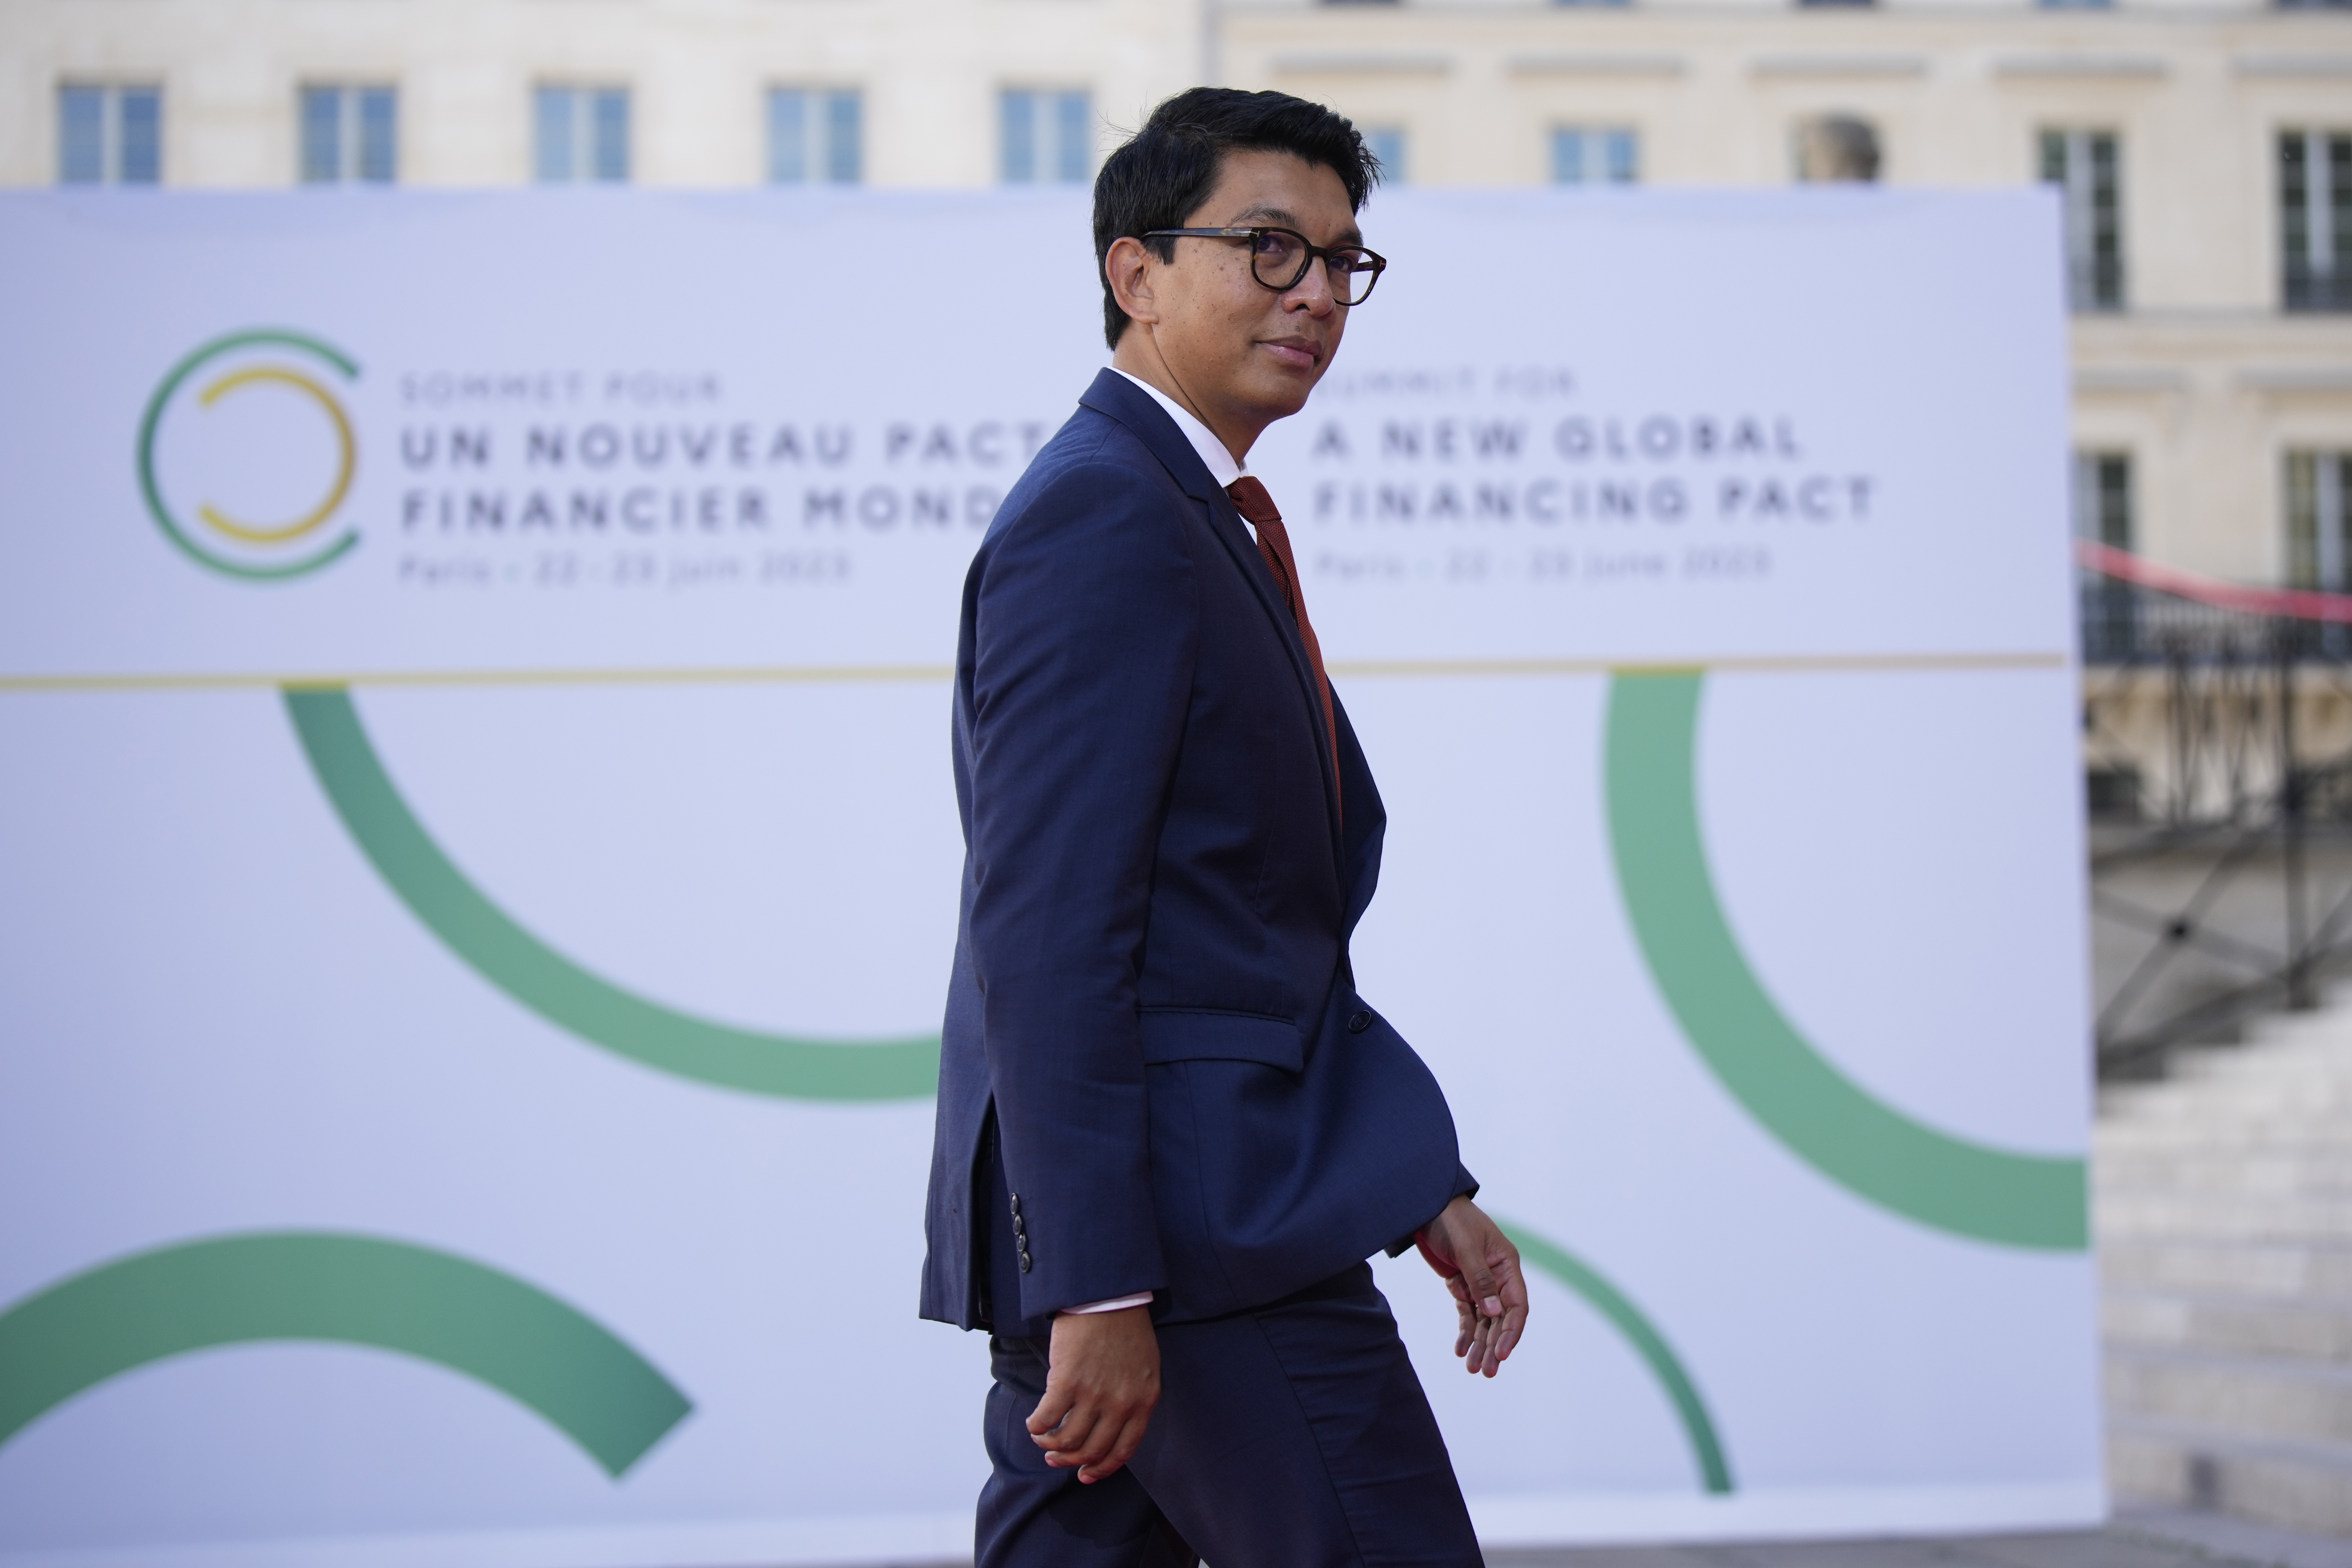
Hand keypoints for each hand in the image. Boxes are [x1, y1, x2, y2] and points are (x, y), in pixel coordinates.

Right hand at [1029, 1305, 1159, 1482]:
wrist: (1109, 1296)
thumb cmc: (1126, 1329)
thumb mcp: (1145, 1368)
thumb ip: (1133, 1399)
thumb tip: (1109, 1429)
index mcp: (1144, 1402)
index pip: (1123, 1451)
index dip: (1102, 1469)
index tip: (1085, 1476)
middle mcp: (1121, 1404)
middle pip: (1092, 1451)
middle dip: (1070, 1461)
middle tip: (1056, 1458)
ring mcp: (1094, 1395)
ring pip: (1067, 1440)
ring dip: (1050, 1445)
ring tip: (1042, 1439)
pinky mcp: (1067, 1382)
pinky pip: (1046, 1419)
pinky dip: (1036, 1427)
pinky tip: (1034, 1423)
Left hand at [1414, 1195, 1528, 1376]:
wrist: (1426, 1205)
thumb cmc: (1452, 1220)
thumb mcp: (1466, 1248)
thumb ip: (1480, 1280)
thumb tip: (1496, 1314)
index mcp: (1507, 1266)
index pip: (1517, 1306)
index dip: (1511, 1332)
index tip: (1501, 1353)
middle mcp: (1498, 1277)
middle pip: (1501, 1319)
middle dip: (1494, 1346)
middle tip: (1486, 1372)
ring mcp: (1480, 1283)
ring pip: (1485, 1321)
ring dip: (1480, 1344)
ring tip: (1473, 1369)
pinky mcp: (1462, 1285)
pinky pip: (1468, 1314)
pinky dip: (1466, 1332)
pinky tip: (1460, 1349)